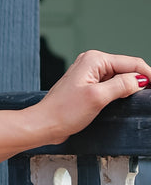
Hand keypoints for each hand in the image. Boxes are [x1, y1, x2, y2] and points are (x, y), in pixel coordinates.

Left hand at [32, 50, 150, 144]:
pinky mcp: (88, 86)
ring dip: (130, 87)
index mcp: (95, 60)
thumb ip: (122, 85)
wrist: (44, 124)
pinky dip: (121, 91)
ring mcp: (89, 74)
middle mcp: (92, 63)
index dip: (148, 74)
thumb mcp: (98, 97)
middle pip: (127, 68)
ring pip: (120, 77)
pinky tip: (124, 100)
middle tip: (148, 96)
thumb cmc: (64, 111)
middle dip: (140, 80)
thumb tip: (141, 79)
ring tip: (139, 98)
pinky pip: (111, 85)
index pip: (131, 63)